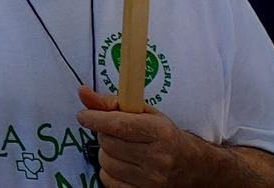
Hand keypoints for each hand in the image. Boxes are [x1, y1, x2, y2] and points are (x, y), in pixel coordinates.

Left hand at [77, 85, 215, 187]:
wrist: (190, 165)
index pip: (119, 125)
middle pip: (108, 144)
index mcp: (159, 132)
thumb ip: (110, 102)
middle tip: (114, 133)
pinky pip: (108, 181)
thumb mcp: (143, 112)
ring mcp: (152, 181)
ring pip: (106, 162)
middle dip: (104, 135)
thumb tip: (83, 93)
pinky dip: (108, 172)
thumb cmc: (162, 134)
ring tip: (121, 150)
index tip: (84, 116)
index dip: (95, 119)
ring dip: (106, 154)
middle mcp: (158, 158)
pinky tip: (122, 165)